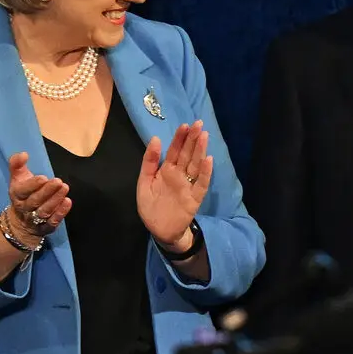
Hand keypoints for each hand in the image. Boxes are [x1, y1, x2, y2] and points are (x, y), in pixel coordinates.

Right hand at [6, 152, 70, 235]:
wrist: (21, 222)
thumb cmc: (23, 194)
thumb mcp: (17, 178)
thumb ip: (17, 164)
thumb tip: (23, 153)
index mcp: (17, 194)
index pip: (22, 190)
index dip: (32, 185)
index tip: (43, 178)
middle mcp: (24, 208)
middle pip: (35, 200)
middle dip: (47, 191)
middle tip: (58, 181)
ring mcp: (35, 219)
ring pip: (44, 210)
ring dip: (55, 200)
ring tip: (65, 188)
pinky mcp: (46, 227)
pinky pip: (52, 221)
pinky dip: (60, 213)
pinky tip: (68, 202)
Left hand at [136, 123, 212, 247]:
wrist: (159, 230)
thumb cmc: (151, 207)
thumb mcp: (144, 182)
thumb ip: (149, 162)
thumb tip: (155, 139)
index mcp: (166, 170)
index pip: (174, 151)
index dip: (179, 138)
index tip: (185, 125)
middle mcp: (179, 175)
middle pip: (187, 154)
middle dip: (192, 139)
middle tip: (199, 123)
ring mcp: (188, 186)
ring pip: (195, 165)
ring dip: (200, 151)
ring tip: (204, 136)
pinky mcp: (195, 198)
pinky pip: (201, 184)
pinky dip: (205, 172)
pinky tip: (208, 160)